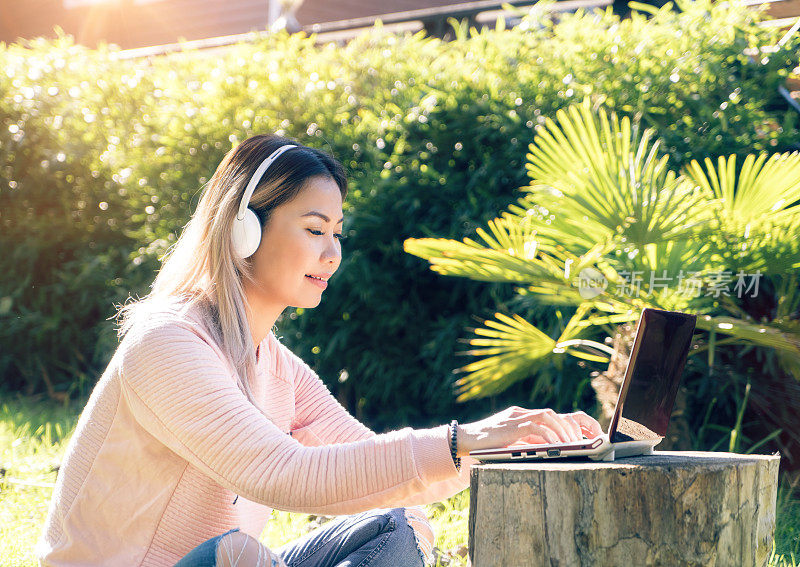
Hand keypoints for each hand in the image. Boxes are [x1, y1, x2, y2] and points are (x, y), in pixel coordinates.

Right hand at [456, 407, 602, 455]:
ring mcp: (515, 418)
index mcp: (521, 416)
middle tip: (580, 441)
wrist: (464, 440)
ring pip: (546, 416)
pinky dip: (548, 435)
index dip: (566, 422)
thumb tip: (548, 447)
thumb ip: (526, 440)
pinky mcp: (510, 427)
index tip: (580, 434)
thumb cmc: (486, 444)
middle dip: (569, 426)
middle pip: (552, 413)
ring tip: (571, 443)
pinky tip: (556, 445)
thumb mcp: (510, 441)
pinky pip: (535, 427)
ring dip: (561, 430)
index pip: (549, 414)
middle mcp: (520, 413)